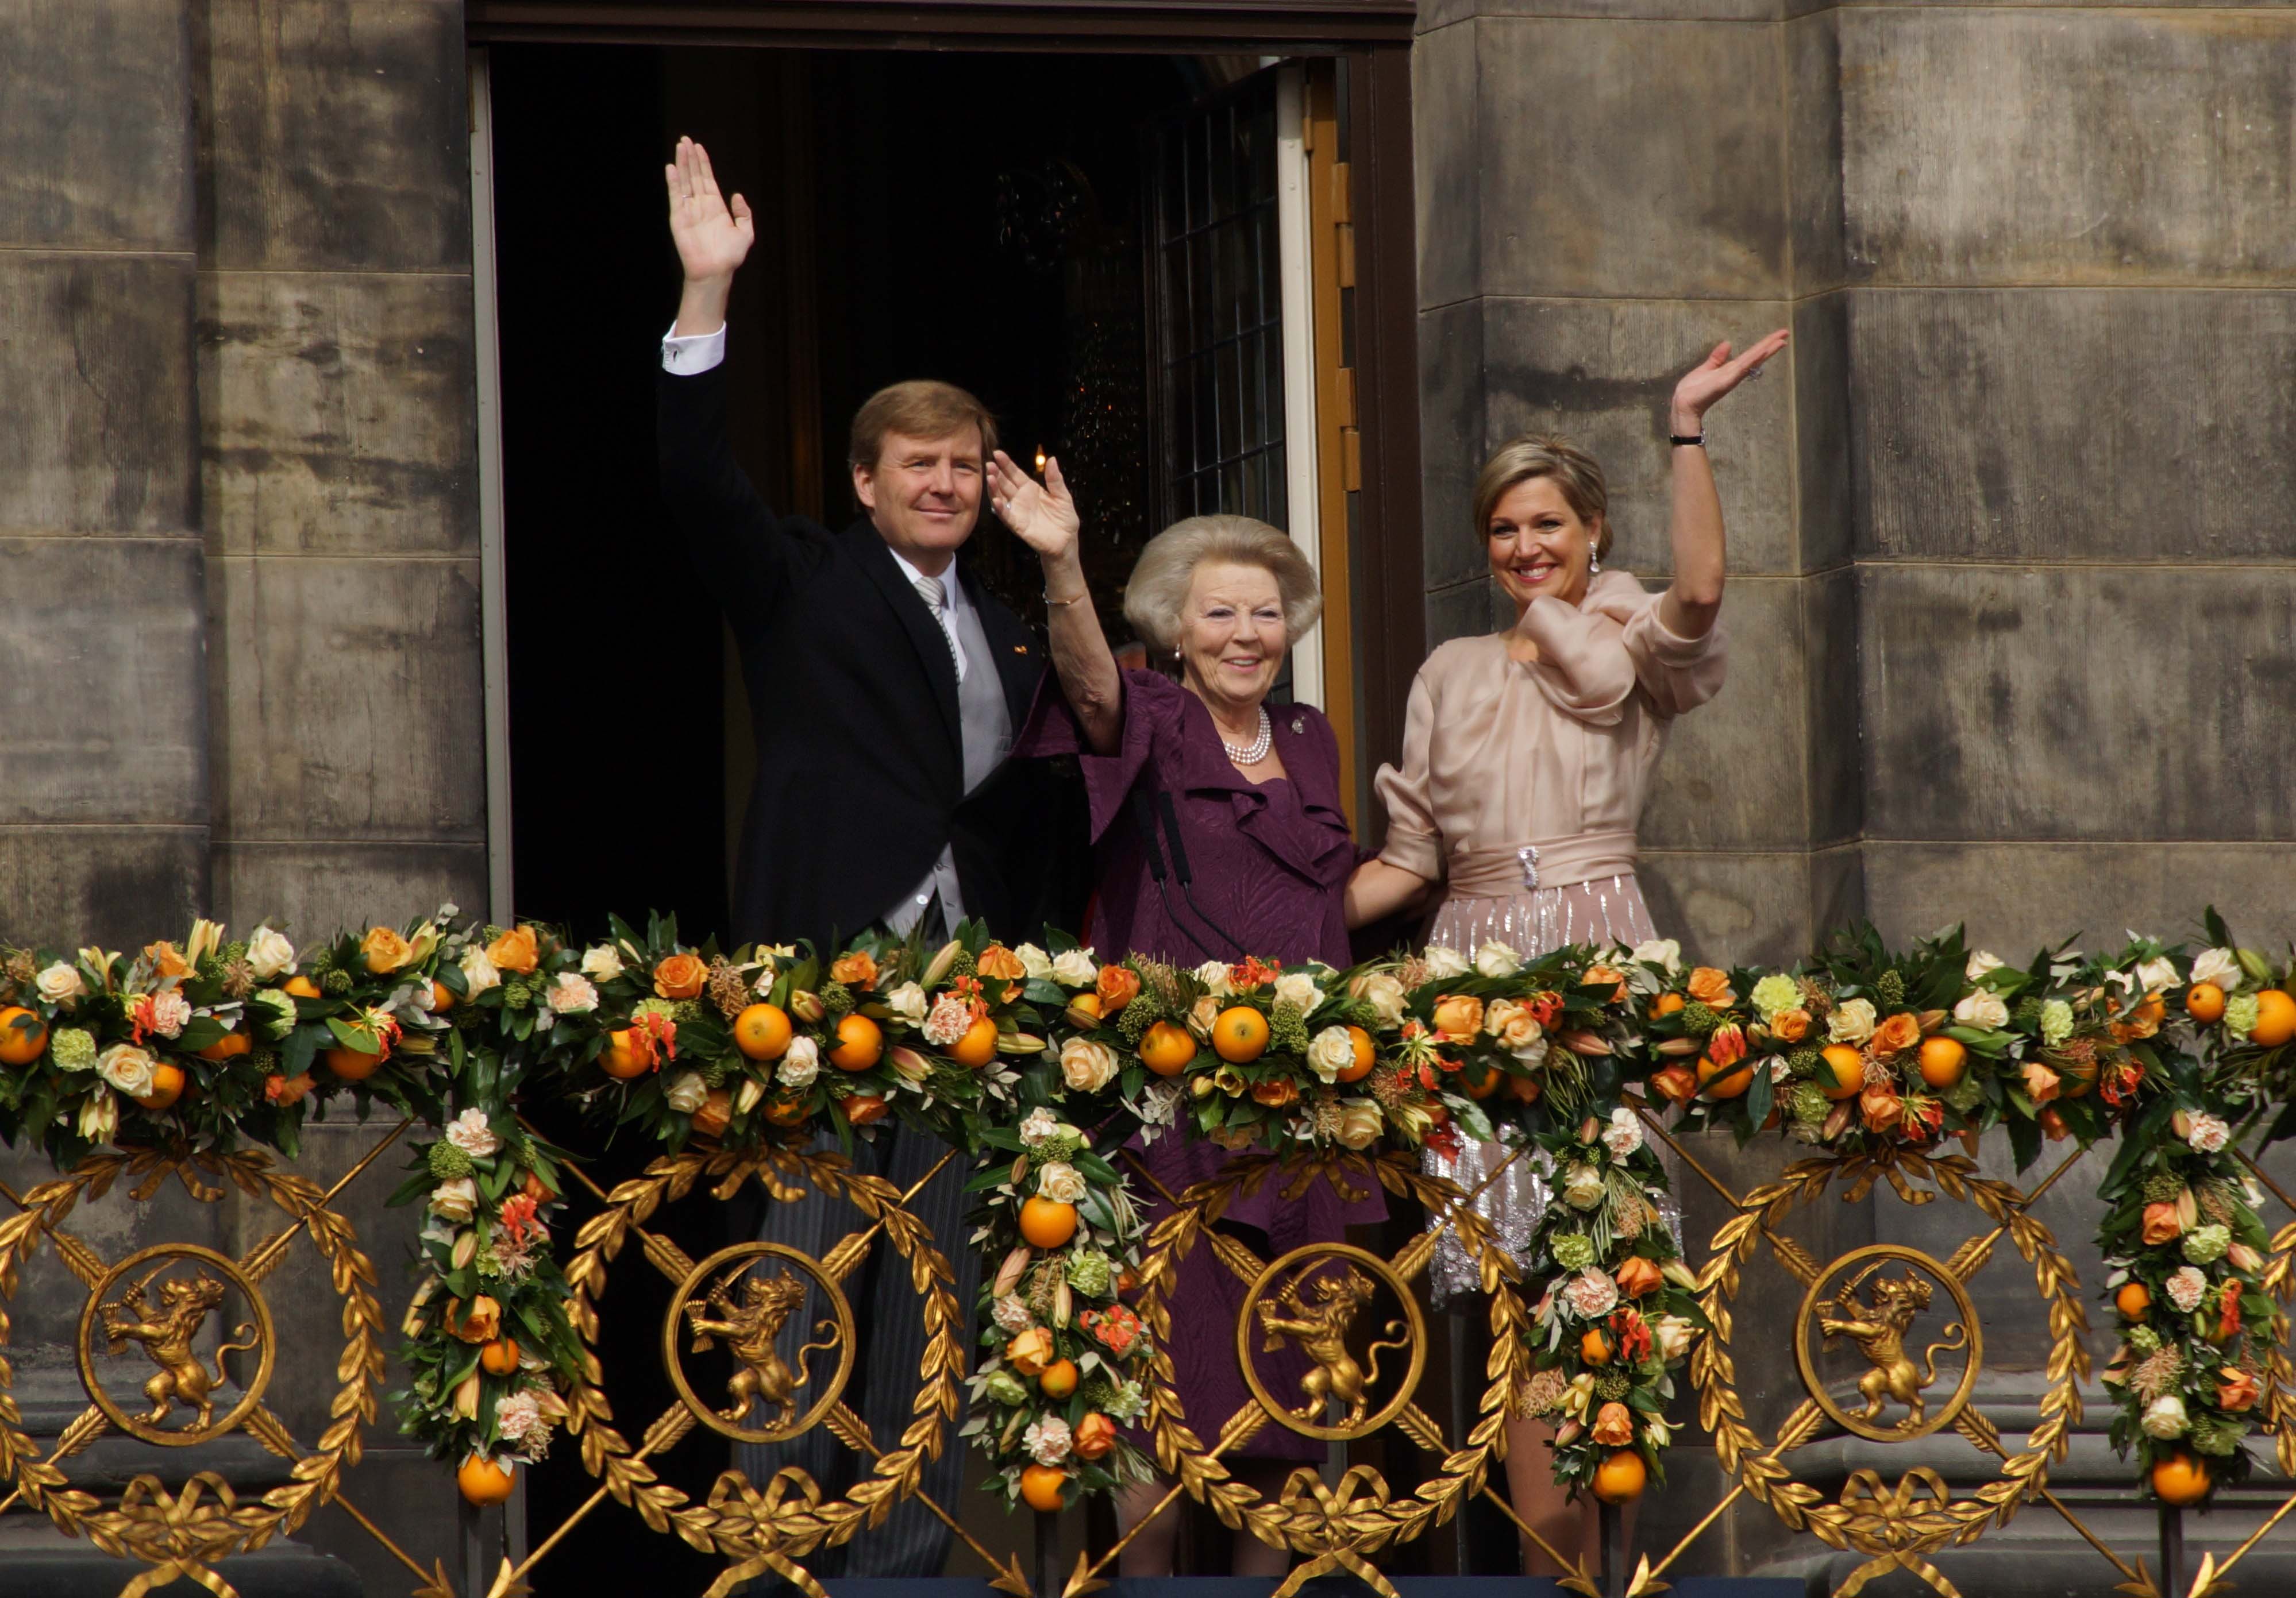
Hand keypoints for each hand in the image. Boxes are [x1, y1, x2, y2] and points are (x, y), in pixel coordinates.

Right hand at [665, 136, 753, 285]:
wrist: (715, 271)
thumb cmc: (730, 256)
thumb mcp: (745, 233)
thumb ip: (744, 213)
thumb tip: (737, 195)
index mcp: (715, 206)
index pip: (707, 178)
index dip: (703, 163)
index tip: (699, 147)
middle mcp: (701, 205)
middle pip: (694, 176)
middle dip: (690, 157)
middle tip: (685, 140)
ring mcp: (689, 210)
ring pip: (684, 181)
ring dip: (682, 164)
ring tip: (680, 147)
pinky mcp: (679, 218)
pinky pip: (675, 196)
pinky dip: (673, 182)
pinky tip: (672, 168)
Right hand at [988, 450, 1079, 565]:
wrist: (1066, 542)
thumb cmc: (1065, 519)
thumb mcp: (1063, 496)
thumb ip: (1055, 479)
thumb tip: (1052, 459)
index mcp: (1030, 488)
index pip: (1015, 473)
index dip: (1006, 464)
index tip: (997, 453)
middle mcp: (1020, 498)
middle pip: (1005, 483)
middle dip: (996, 473)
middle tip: (989, 463)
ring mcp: (1017, 511)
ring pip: (1001, 497)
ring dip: (994, 488)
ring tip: (990, 477)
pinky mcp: (1017, 525)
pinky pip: (1006, 515)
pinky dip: (1000, 508)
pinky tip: (996, 500)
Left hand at [1670, 328, 1789, 431]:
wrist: (1683, 404)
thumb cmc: (1693, 390)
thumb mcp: (1706, 369)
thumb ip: (1717, 358)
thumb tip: (1728, 343)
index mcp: (1731, 369)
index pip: (1751, 354)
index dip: (1764, 344)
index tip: (1778, 336)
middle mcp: (1735, 373)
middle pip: (1756, 355)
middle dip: (1771, 344)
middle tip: (1785, 333)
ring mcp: (1732, 377)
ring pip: (1752, 360)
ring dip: (1767, 350)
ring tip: (1781, 341)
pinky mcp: (1725, 381)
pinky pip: (1741, 368)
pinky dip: (1751, 360)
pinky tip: (1761, 352)